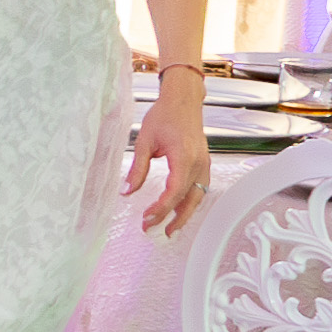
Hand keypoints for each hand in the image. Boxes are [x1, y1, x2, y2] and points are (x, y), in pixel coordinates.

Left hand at [125, 89, 217, 231]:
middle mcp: (198, 163)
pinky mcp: (204, 163)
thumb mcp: (144, 141)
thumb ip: (137, 169)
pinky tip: (179, 210)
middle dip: (173, 218)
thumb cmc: (164, 115)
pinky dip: (191, 202)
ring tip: (170, 229)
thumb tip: (127, 191)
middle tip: (155, 231)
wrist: (182, 100)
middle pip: (189, 200)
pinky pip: (200, 188)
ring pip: (198, 197)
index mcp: (184, 157)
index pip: (174, 192)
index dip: (160, 209)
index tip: (146, 219)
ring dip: (185, 214)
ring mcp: (204, 164)